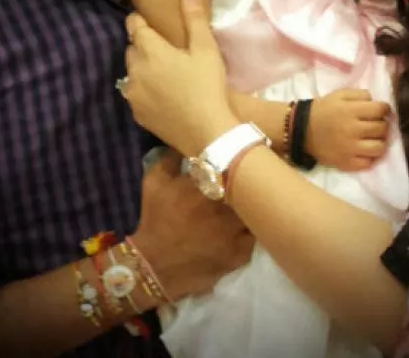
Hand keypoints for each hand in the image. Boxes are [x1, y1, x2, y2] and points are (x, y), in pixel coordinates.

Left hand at [125, 0, 239, 156]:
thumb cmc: (207, 86)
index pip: (133, 25)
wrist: (207, 134)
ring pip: (132, 72)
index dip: (140, 20)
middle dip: (143, 45)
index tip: (151, 21)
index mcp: (149, 50)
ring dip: (142, 68)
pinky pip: (135, 93)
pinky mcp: (136, 114)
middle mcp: (134, 69)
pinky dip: (144, 89)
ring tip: (163, 72)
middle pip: (132, 48)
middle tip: (164, 48)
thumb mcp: (205, 49)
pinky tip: (162, 94)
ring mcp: (132, 94)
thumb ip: (194, 17)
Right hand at [132, 150, 254, 299]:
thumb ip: (171, 157)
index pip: (235, 166)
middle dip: (248, 186)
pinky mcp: (239, 256)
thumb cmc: (153, 219)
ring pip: (256, 214)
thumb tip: (186, 142)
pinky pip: (255, 239)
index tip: (239, 162)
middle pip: (250, 191)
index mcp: (207, 185)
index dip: (240, 164)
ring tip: (251, 205)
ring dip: (253, 209)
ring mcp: (234, 233)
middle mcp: (225, 207)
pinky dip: (251, 232)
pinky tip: (244, 228)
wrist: (152, 266)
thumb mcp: (154, 182)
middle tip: (247, 183)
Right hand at [305, 88, 389, 170]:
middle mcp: (353, 130)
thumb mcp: (339, 95)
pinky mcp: (347, 163)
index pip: (380, 110)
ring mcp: (351, 149)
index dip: (383, 108)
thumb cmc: (323, 110)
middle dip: (381, 124)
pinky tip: (363, 150)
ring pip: (380, 148)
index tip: (379, 110)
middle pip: (382, 128)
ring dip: (379, 141)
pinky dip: (369, 156)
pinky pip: (369, 163)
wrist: (302, 131)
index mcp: (351, 111)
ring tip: (372, 138)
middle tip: (374, 123)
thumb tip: (377, 102)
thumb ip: (360, 94)